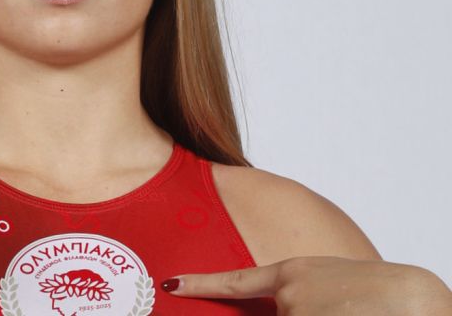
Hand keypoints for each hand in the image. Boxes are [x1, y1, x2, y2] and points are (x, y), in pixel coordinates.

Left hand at [161, 256, 451, 314]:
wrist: (413, 301)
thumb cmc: (380, 293)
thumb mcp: (331, 282)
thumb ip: (296, 295)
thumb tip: (281, 308)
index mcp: (291, 274)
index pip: (234, 282)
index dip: (201, 284)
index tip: (172, 284)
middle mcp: (286, 298)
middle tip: (335, 312)